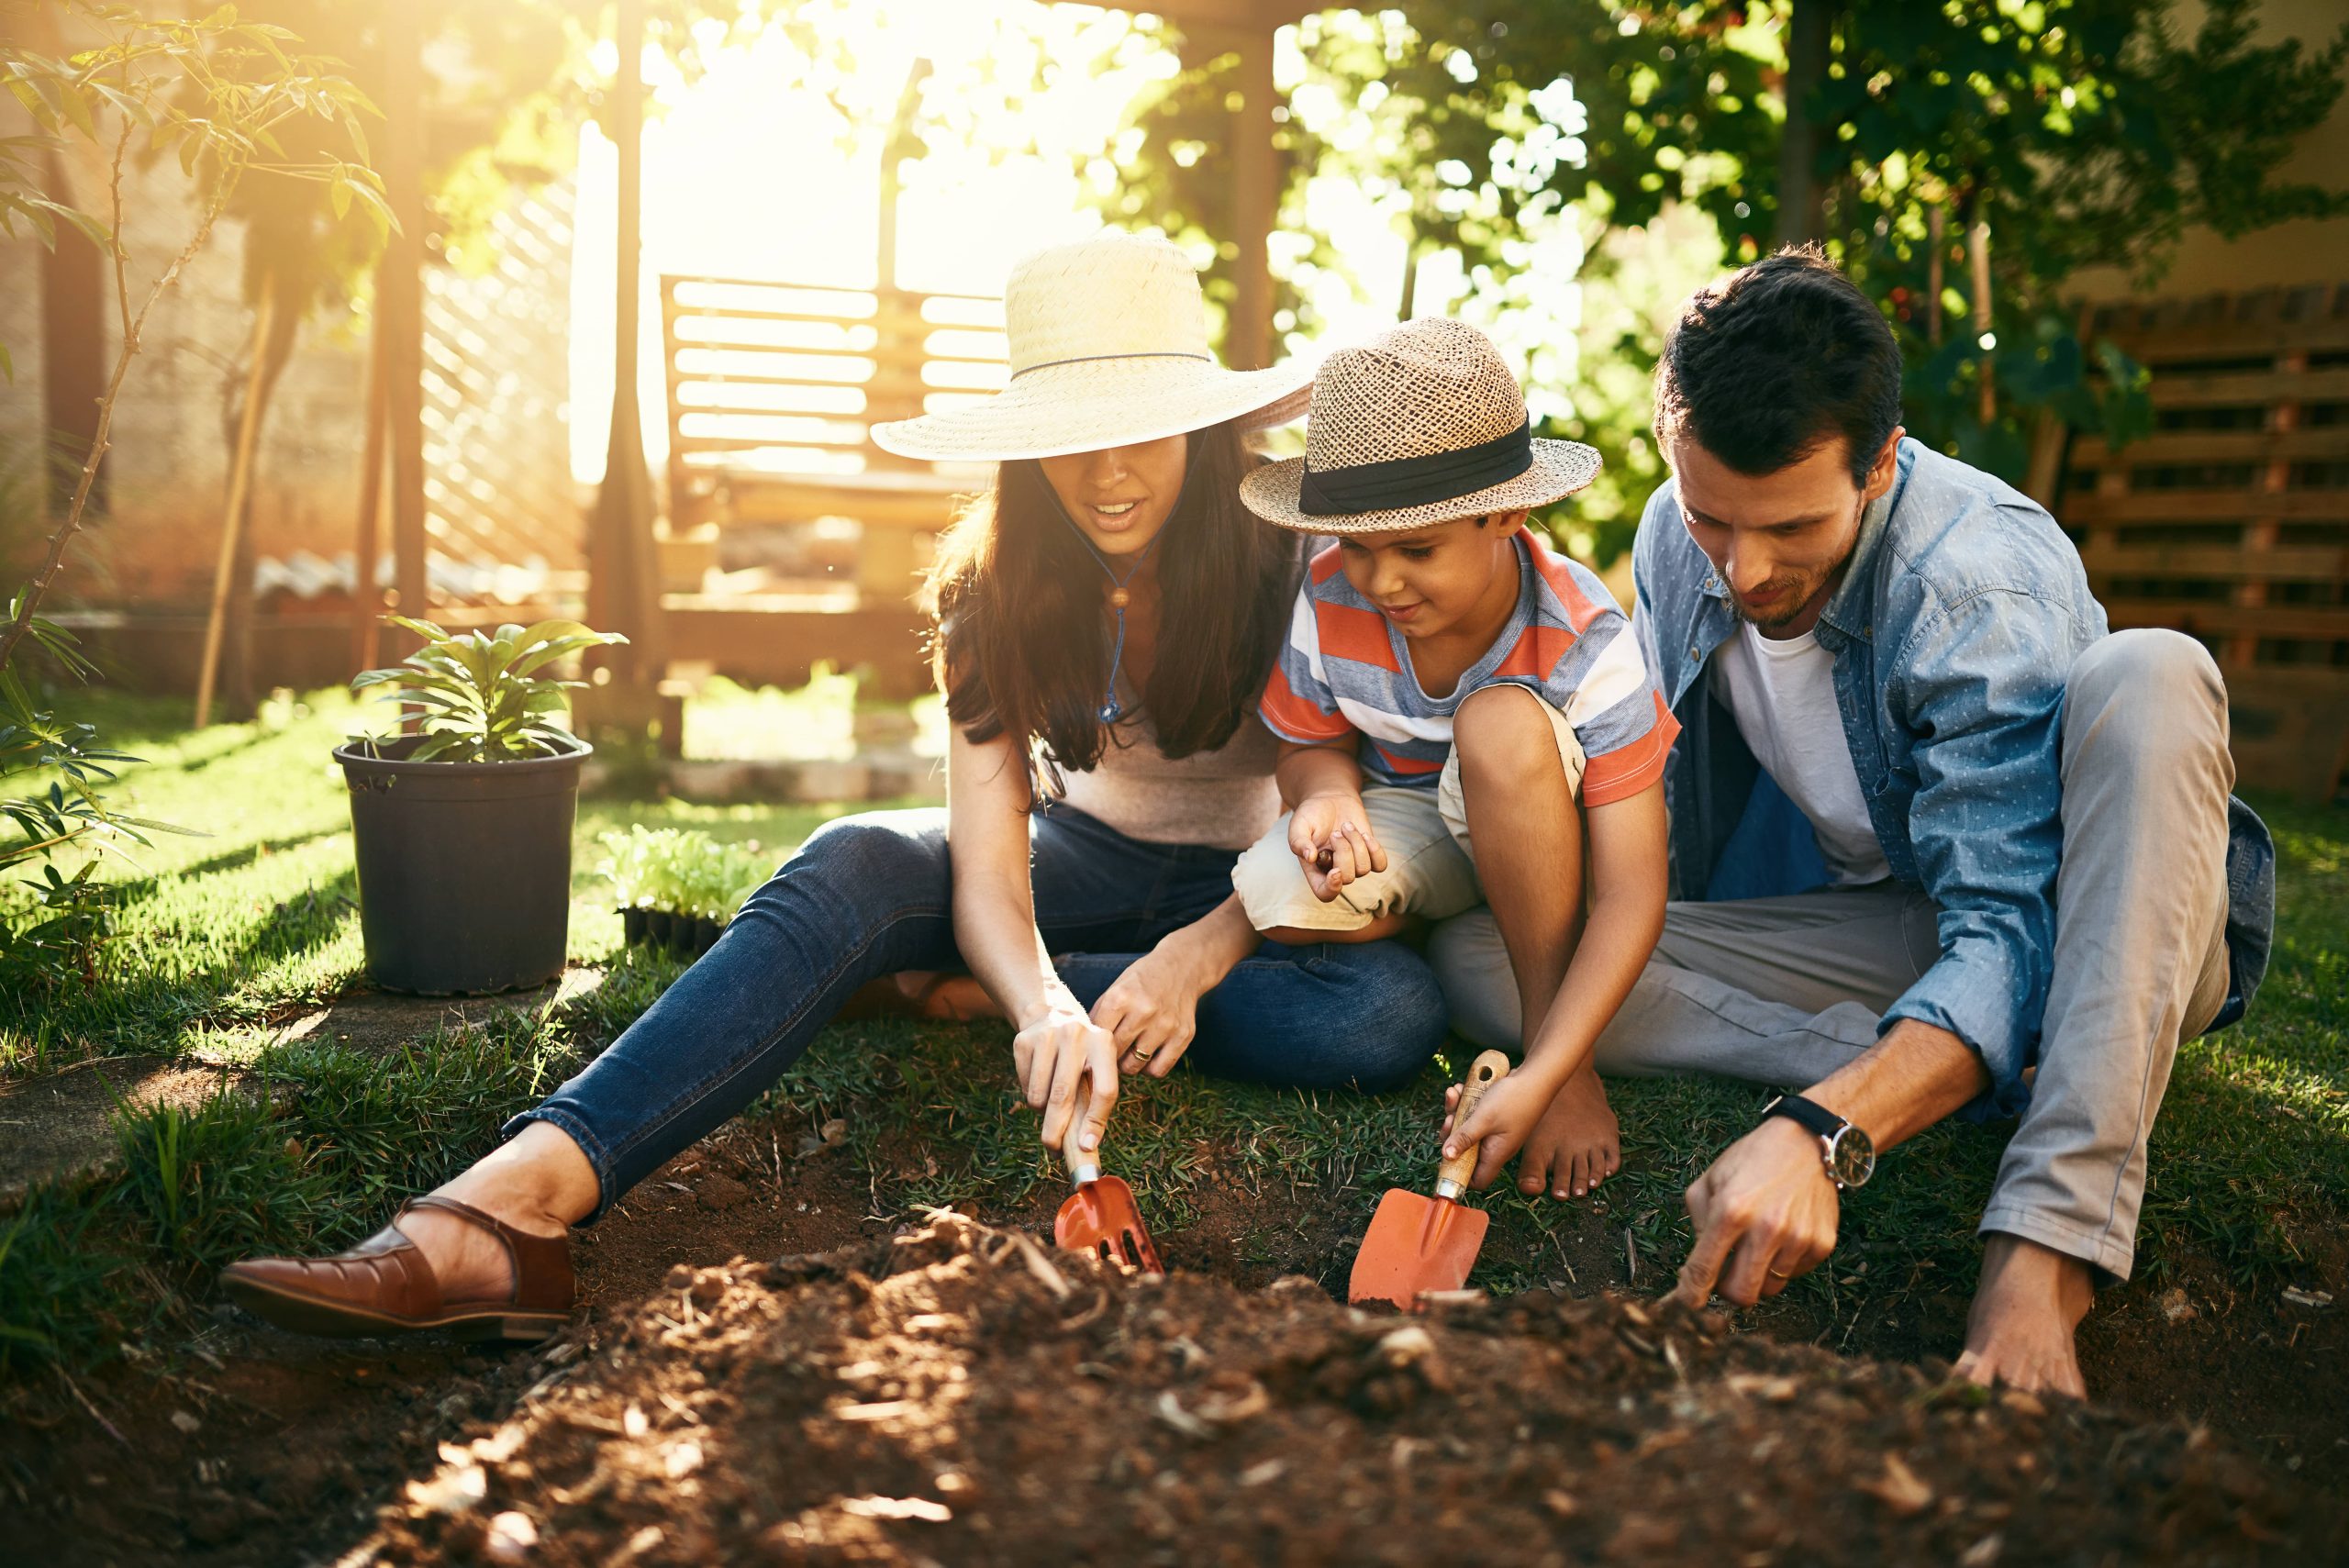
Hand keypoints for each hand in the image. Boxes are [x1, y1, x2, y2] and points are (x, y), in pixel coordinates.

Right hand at [1011, 1002, 1118, 1156]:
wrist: (1051, 1014)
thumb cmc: (1081, 1055)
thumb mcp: (1096, 1066)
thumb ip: (1095, 1100)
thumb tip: (1085, 1145)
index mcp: (1104, 1043)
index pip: (1105, 1090)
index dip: (1096, 1122)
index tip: (1086, 1146)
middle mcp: (1076, 1035)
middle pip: (1064, 1095)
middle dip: (1056, 1130)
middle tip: (1054, 1149)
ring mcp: (1047, 1035)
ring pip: (1039, 1095)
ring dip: (1042, 1112)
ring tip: (1050, 1105)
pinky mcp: (1024, 1041)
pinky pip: (1024, 1085)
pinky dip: (1030, 1096)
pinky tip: (1039, 1082)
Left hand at [1090, 934, 1212, 1078]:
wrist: (1181, 968)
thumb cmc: (1141, 981)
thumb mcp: (1115, 989)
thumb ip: (1099, 1017)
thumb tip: (1082, 1050)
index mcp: (1120, 998)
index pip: (1097, 1037)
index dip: (1091, 1048)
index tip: (1090, 1053)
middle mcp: (1143, 1011)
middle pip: (1115, 1053)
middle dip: (1109, 1057)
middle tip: (1109, 1055)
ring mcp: (1165, 1025)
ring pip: (1135, 1065)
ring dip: (1128, 1065)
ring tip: (1127, 1056)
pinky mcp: (1183, 1036)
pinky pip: (1158, 1070)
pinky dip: (1149, 1069)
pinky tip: (1146, 1059)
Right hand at [1287, 790, 1386, 901]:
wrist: (1330, 799)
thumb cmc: (1311, 814)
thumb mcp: (1298, 825)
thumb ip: (1298, 841)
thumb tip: (1309, 857)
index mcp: (1315, 870)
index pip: (1325, 893)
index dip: (1332, 888)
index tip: (1335, 871)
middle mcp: (1335, 872)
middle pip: (1348, 877)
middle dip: (1343, 851)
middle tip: (1335, 832)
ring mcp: (1354, 865)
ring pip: (1364, 868)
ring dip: (1356, 843)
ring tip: (1346, 826)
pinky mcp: (1369, 855)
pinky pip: (1380, 864)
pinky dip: (1374, 849)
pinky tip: (1364, 835)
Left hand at [1438, 1072, 1555, 1189]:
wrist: (1536, 1076)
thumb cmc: (1514, 1099)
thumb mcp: (1484, 1119)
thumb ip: (1464, 1138)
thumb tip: (1446, 1156)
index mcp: (1496, 1154)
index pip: (1477, 1180)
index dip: (1459, 1174)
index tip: (1445, 1158)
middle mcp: (1495, 1145)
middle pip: (1465, 1151)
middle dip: (1452, 1134)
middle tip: (1450, 1119)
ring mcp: (1495, 1130)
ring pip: (1466, 1128)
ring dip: (1455, 1112)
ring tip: (1453, 1094)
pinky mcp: (1494, 1115)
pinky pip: (1472, 1113)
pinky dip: (1463, 1101)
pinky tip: (1460, 1088)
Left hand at [1672, 1118, 1840, 1307]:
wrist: (1808, 1142)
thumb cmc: (1752, 1159)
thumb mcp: (1710, 1179)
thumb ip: (1696, 1221)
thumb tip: (1698, 1264)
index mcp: (1731, 1211)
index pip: (1705, 1270)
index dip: (1690, 1296)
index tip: (1685, 1306)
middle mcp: (1766, 1229)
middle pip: (1742, 1295)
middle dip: (1727, 1292)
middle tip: (1724, 1275)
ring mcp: (1798, 1239)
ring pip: (1770, 1288)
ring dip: (1758, 1275)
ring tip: (1758, 1244)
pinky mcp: (1822, 1244)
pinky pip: (1795, 1274)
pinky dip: (1783, 1264)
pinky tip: (1782, 1235)